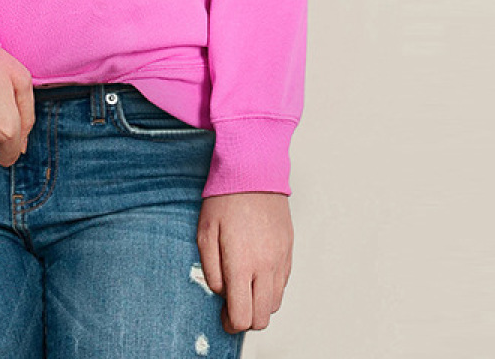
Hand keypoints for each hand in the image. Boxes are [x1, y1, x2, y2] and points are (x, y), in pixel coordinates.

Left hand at [197, 191, 292, 333]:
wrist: (253, 170)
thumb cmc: (225, 198)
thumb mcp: (205, 232)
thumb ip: (211, 269)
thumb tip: (221, 292)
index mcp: (242, 264)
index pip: (243, 316)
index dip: (231, 323)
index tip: (223, 317)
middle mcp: (266, 266)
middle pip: (262, 317)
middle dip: (246, 318)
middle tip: (232, 306)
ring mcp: (280, 258)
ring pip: (275, 303)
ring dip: (259, 304)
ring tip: (244, 286)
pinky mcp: (289, 250)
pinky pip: (283, 283)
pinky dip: (271, 287)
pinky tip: (256, 272)